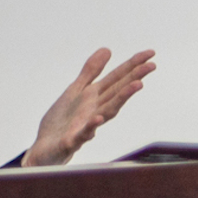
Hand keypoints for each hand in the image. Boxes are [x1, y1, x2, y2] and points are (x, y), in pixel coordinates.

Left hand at [23, 48, 155, 166]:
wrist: (46, 148)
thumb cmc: (62, 122)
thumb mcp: (75, 90)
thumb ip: (91, 72)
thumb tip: (107, 49)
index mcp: (94, 97)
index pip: (117, 78)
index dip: (133, 65)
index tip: (150, 53)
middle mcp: (95, 110)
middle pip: (118, 92)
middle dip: (134, 78)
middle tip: (151, 66)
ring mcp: (86, 126)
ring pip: (108, 111)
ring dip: (122, 98)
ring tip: (137, 85)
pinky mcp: (72, 140)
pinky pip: (82, 134)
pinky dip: (91, 127)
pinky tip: (97, 119)